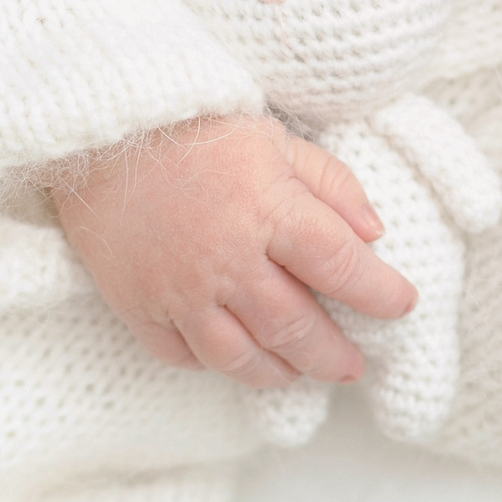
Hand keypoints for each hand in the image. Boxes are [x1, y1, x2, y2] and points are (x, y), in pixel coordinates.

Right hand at [49, 114, 415, 386]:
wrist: (99, 132)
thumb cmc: (196, 129)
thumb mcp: (275, 139)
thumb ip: (331, 184)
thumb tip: (375, 234)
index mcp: (269, 210)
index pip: (342, 266)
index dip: (380, 293)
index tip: (402, 304)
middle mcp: (228, 259)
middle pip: (297, 327)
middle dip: (335, 354)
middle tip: (355, 366)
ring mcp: (180, 290)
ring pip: (241, 357)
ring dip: (280, 371)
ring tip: (299, 372)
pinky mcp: (138, 305)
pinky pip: (183, 355)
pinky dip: (214, 364)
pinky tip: (235, 357)